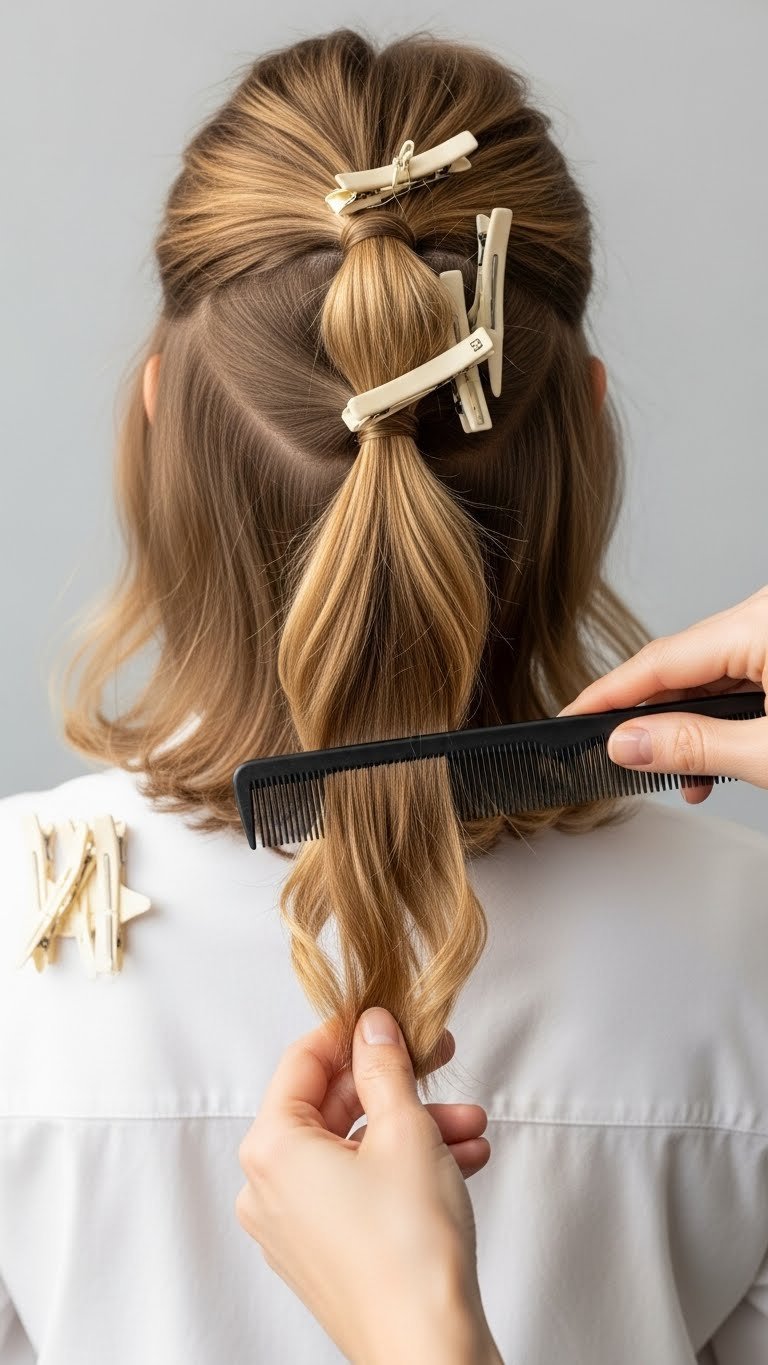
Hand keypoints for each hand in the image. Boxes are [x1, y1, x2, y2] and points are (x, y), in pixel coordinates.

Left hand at [236, 1008, 501, 1364]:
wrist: (430, 1350)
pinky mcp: (324, 1253)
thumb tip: (373, 1029)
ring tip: (469, 1124)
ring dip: (414, 1128)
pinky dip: (405, 1169)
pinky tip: (463, 1159)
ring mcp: (294, 1226)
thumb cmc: (410, 1252)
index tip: (388, 1018)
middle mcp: (268, 1188)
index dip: (351, 1032)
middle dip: (397, 1085)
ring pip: (354, 1149)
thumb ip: (385, 1067)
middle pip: (330, 1105)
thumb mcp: (406, 1129)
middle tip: (438, 1060)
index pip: (303, 1060)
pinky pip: (360, 1188)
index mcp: (271, 1149)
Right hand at [558, 583, 767, 803]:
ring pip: (709, 670)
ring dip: (694, 724)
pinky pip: (739, 670)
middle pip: (681, 664)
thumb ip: (694, 746)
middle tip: (625, 760)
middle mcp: (766, 612)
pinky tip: (721, 753)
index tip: (573, 717)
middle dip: (655, 720)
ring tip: (690, 777)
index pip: (658, 660)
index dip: (608, 694)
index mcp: (759, 624)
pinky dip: (725, 712)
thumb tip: (628, 743)